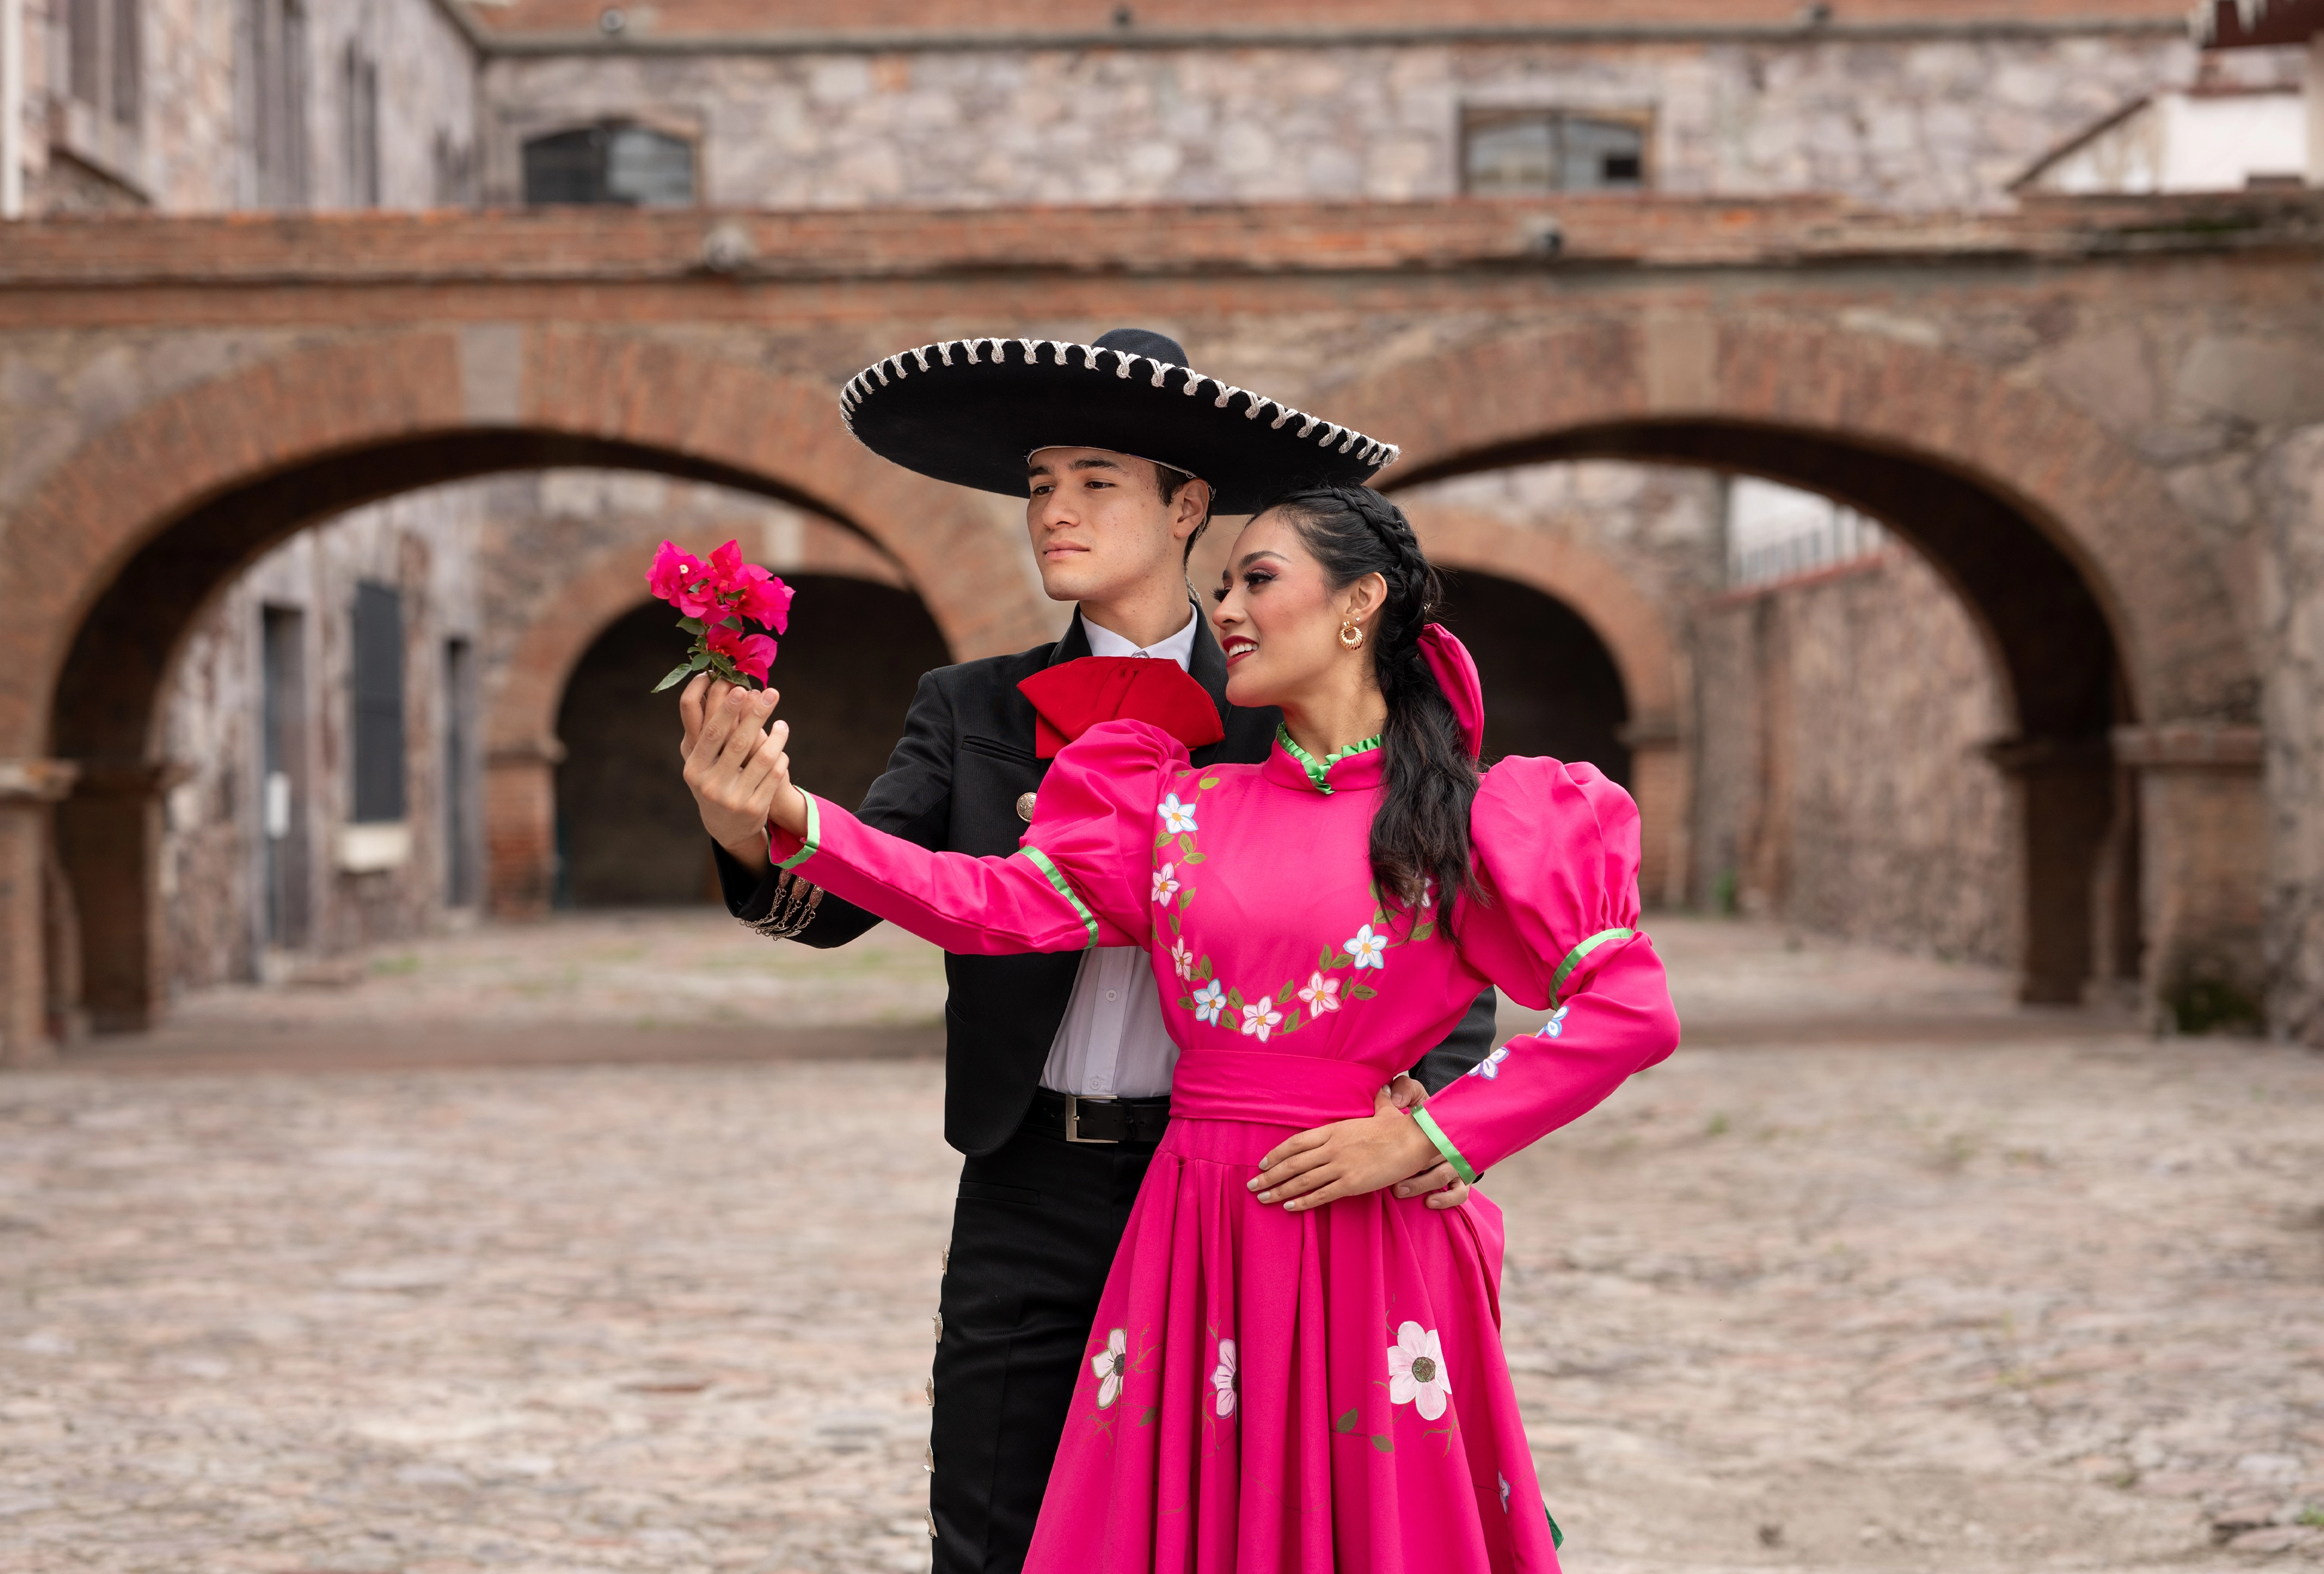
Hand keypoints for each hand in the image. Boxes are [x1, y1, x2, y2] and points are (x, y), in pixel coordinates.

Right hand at [678, 675, 808, 867]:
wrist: (726, 827)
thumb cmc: (714, 781)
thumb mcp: (703, 763)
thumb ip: (707, 734)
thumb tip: (718, 690)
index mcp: (694, 767)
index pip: (711, 733)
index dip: (725, 709)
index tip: (740, 687)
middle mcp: (711, 784)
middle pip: (739, 741)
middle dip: (757, 713)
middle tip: (772, 692)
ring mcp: (733, 798)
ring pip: (764, 758)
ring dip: (777, 736)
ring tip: (782, 723)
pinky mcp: (755, 808)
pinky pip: (776, 774)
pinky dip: (781, 757)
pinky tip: (781, 748)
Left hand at [1247, 1090, 1446, 1213]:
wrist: (1413, 1140)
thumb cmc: (1397, 1126)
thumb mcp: (1380, 1110)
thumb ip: (1376, 1103)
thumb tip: (1383, 1089)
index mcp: (1333, 1130)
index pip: (1295, 1142)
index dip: (1276, 1154)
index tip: (1263, 1163)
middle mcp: (1331, 1148)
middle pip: (1292, 1163)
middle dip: (1270, 1176)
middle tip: (1252, 1186)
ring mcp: (1340, 1166)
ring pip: (1301, 1181)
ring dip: (1279, 1191)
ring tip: (1263, 1199)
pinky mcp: (1351, 1183)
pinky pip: (1321, 1195)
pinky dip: (1303, 1202)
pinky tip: (1289, 1207)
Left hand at [1382, 1075, 1468, 1207]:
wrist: (1444, 1132)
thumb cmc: (1424, 1118)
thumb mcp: (1415, 1098)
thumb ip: (1404, 1090)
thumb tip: (1396, 1099)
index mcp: (1439, 1124)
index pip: (1432, 1127)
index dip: (1418, 1136)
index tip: (1401, 1145)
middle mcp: (1450, 1144)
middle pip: (1432, 1157)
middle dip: (1412, 1168)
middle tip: (1390, 1176)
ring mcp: (1457, 1163)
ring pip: (1442, 1176)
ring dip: (1420, 1184)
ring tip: (1400, 1190)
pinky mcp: (1463, 1181)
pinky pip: (1460, 1193)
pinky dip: (1446, 1199)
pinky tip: (1430, 1202)